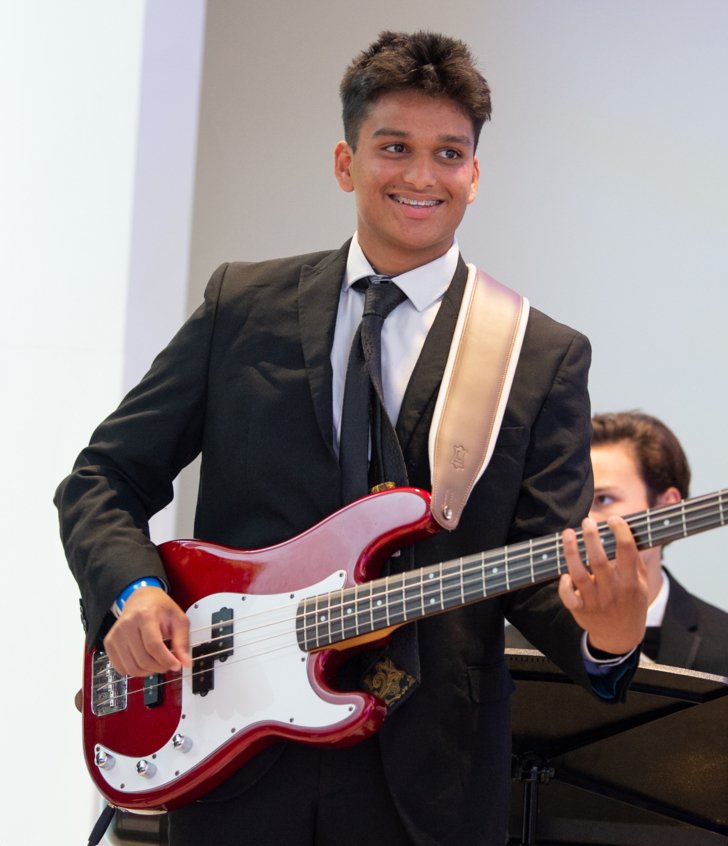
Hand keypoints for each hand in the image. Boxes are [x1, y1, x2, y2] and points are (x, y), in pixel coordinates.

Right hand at [103, 587, 191, 676]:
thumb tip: (185, 662)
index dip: (166, 660)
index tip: (176, 665)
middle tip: (169, 664)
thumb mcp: (178, 619)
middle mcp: (127, 625)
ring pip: (131, 667)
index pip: (153, 645)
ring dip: (148, 672)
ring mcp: (115, 635)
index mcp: (145, 615)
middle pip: (143, 659)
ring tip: (157, 663)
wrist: (141, 599)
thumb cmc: (160, 608)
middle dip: (160, 667)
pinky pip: (121, 668)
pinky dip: (135, 671)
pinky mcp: (109, 643)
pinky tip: (144, 663)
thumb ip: (182, 641)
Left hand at [558, 516, 647, 654]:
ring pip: (580, 574)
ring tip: (568, 533)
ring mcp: (596, 601)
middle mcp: (613, 591)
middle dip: (592, 538)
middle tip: (587, 521)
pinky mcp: (581, 610)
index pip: (627, 552)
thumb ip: (634, 561)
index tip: (613, 520)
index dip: (620, 532)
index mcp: (630, 582)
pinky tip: (564, 574)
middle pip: (599, 560)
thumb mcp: (641, 584)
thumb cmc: (629, 603)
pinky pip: (568, 596)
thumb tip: (626, 532)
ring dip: (572, 552)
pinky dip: (564, 585)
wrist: (620, 637)